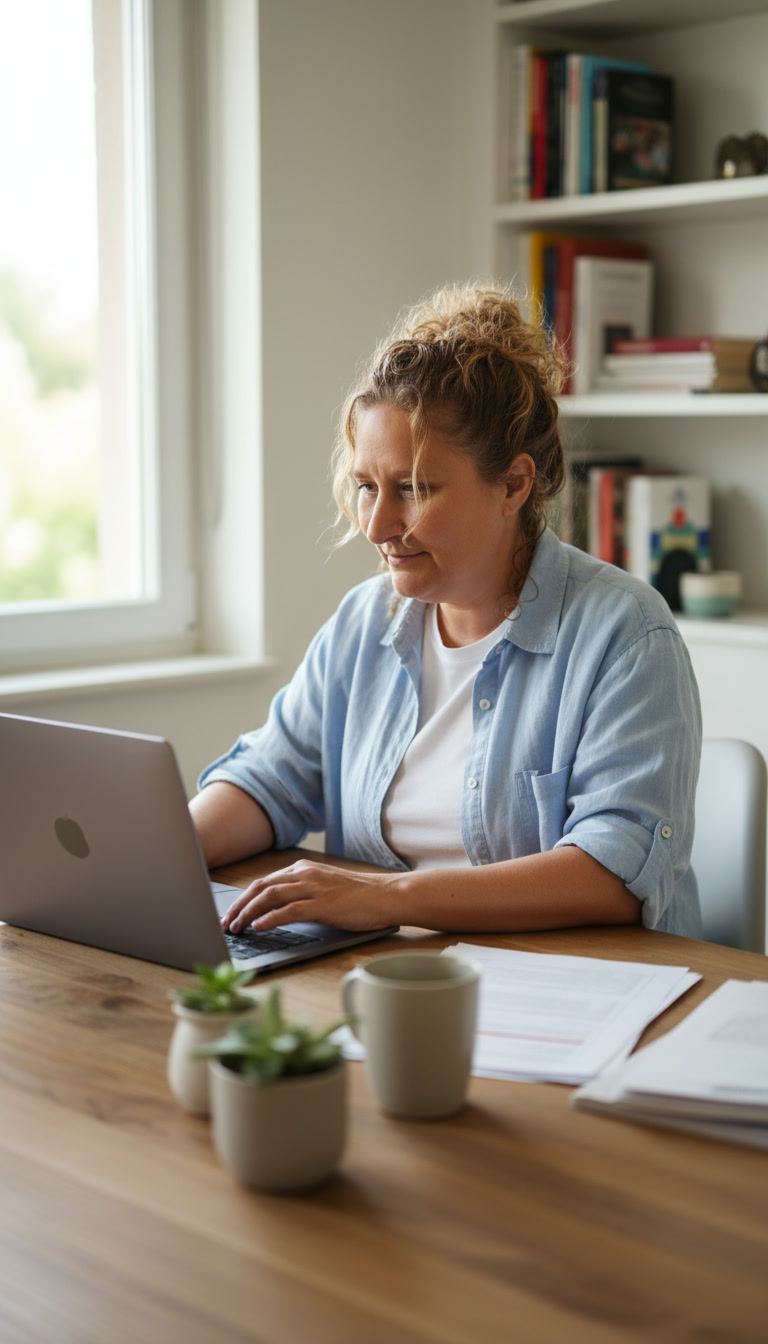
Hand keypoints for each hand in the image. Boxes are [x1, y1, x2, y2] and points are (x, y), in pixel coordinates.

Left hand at [221, 859, 401, 932]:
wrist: (387, 895)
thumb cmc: (359, 897)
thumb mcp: (324, 890)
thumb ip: (302, 894)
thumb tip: (276, 913)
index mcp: (303, 869)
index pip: (264, 882)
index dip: (243, 898)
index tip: (231, 914)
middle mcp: (305, 874)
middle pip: (260, 887)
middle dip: (239, 906)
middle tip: (226, 923)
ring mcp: (314, 888)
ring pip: (270, 896)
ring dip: (248, 912)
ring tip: (237, 928)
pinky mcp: (323, 904)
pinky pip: (289, 909)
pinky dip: (270, 918)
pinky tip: (259, 927)